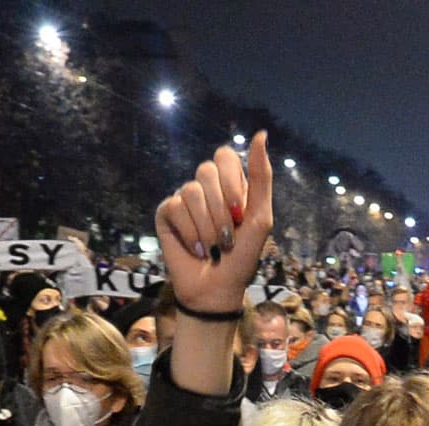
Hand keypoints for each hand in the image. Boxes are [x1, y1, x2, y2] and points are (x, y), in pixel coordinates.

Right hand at [154, 132, 272, 314]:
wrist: (218, 289)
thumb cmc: (243, 257)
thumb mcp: (260, 218)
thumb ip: (262, 177)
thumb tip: (261, 135)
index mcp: (230, 184)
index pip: (224, 156)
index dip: (232, 183)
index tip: (239, 213)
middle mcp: (205, 188)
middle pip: (206, 171)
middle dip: (220, 209)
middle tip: (226, 236)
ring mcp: (184, 200)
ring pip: (190, 191)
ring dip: (206, 226)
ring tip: (211, 247)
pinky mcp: (166, 214)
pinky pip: (173, 207)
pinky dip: (188, 232)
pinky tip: (194, 249)